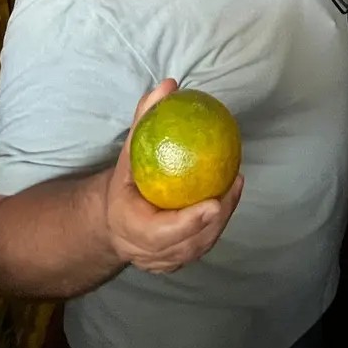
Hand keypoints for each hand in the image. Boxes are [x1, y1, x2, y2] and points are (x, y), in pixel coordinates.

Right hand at [102, 79, 244, 273]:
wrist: (112, 220)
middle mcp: (147, 251)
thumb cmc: (125, 183)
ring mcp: (164, 261)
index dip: (190, 221)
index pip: (163, 231)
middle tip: (233, 184)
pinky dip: (218, 223)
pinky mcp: (177, 261)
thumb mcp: (129, 152)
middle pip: (190, 242)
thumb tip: (169, 86)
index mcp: (131, 227)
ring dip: (222, 219)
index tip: (213, 202)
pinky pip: (202, 244)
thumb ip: (145, 122)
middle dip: (217, 217)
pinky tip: (231, 195)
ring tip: (235, 186)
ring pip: (201, 245)